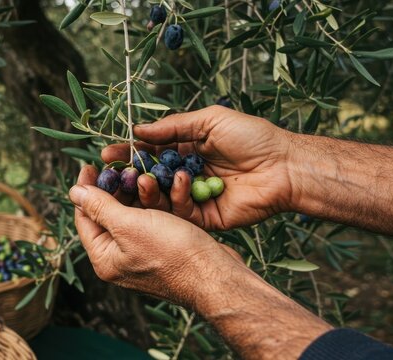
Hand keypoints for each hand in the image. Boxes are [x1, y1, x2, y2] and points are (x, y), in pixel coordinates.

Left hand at [69, 165, 244, 307]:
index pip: (84, 218)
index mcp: (104, 258)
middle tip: (121, 165)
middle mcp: (121, 259)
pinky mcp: (165, 248)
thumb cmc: (171, 251)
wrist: (215, 275)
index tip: (91, 165)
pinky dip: (156, 202)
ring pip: (134, 215)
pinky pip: (154, 220)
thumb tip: (73, 193)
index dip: (86, 189)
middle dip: (115, 187)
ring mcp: (144, 254)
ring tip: (143, 171)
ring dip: (137, 191)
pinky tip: (162, 184)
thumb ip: (99, 207)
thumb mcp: (128, 225)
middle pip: (108, 215)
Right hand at [102, 105, 294, 229]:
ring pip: (161, 198)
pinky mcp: (205, 218)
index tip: (107, 153)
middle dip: (129, 175)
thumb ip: (174, 126)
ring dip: (147, 189)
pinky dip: (175, 200)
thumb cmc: (252, 138)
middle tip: (111, 172)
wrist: (285, 167)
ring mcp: (195, 197)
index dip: (129, 152)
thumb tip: (138, 129)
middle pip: (150, 177)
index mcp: (187, 150)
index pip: (150, 152)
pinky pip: (181, 212)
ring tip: (139, 179)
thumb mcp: (209, 120)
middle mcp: (187, 174)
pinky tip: (179, 183)